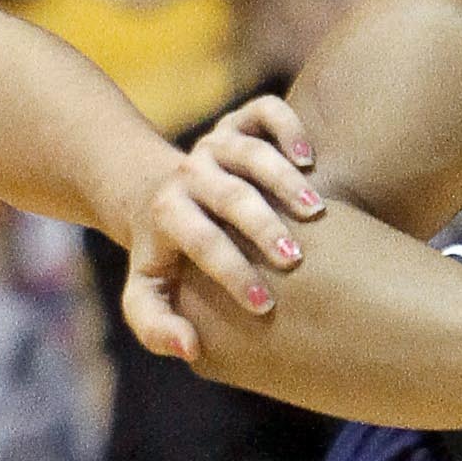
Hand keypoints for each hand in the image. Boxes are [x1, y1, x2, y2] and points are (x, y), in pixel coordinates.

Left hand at [118, 95, 323, 362]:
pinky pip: (263, 112)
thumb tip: (190, 348)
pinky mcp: (237, 122)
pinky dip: (288, 127)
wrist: (155, 198)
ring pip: (249, 152)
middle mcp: (189, 173)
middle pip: (229, 194)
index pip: (199, 239)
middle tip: (294, 259)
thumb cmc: (163, 260)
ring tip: (315, 213)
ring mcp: (214, 144)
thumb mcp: (146, 295)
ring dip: (283, 181)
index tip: (263, 303)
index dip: (230, 270)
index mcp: (166, 212)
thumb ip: (157, 327)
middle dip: (263, 226)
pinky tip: (309, 160)